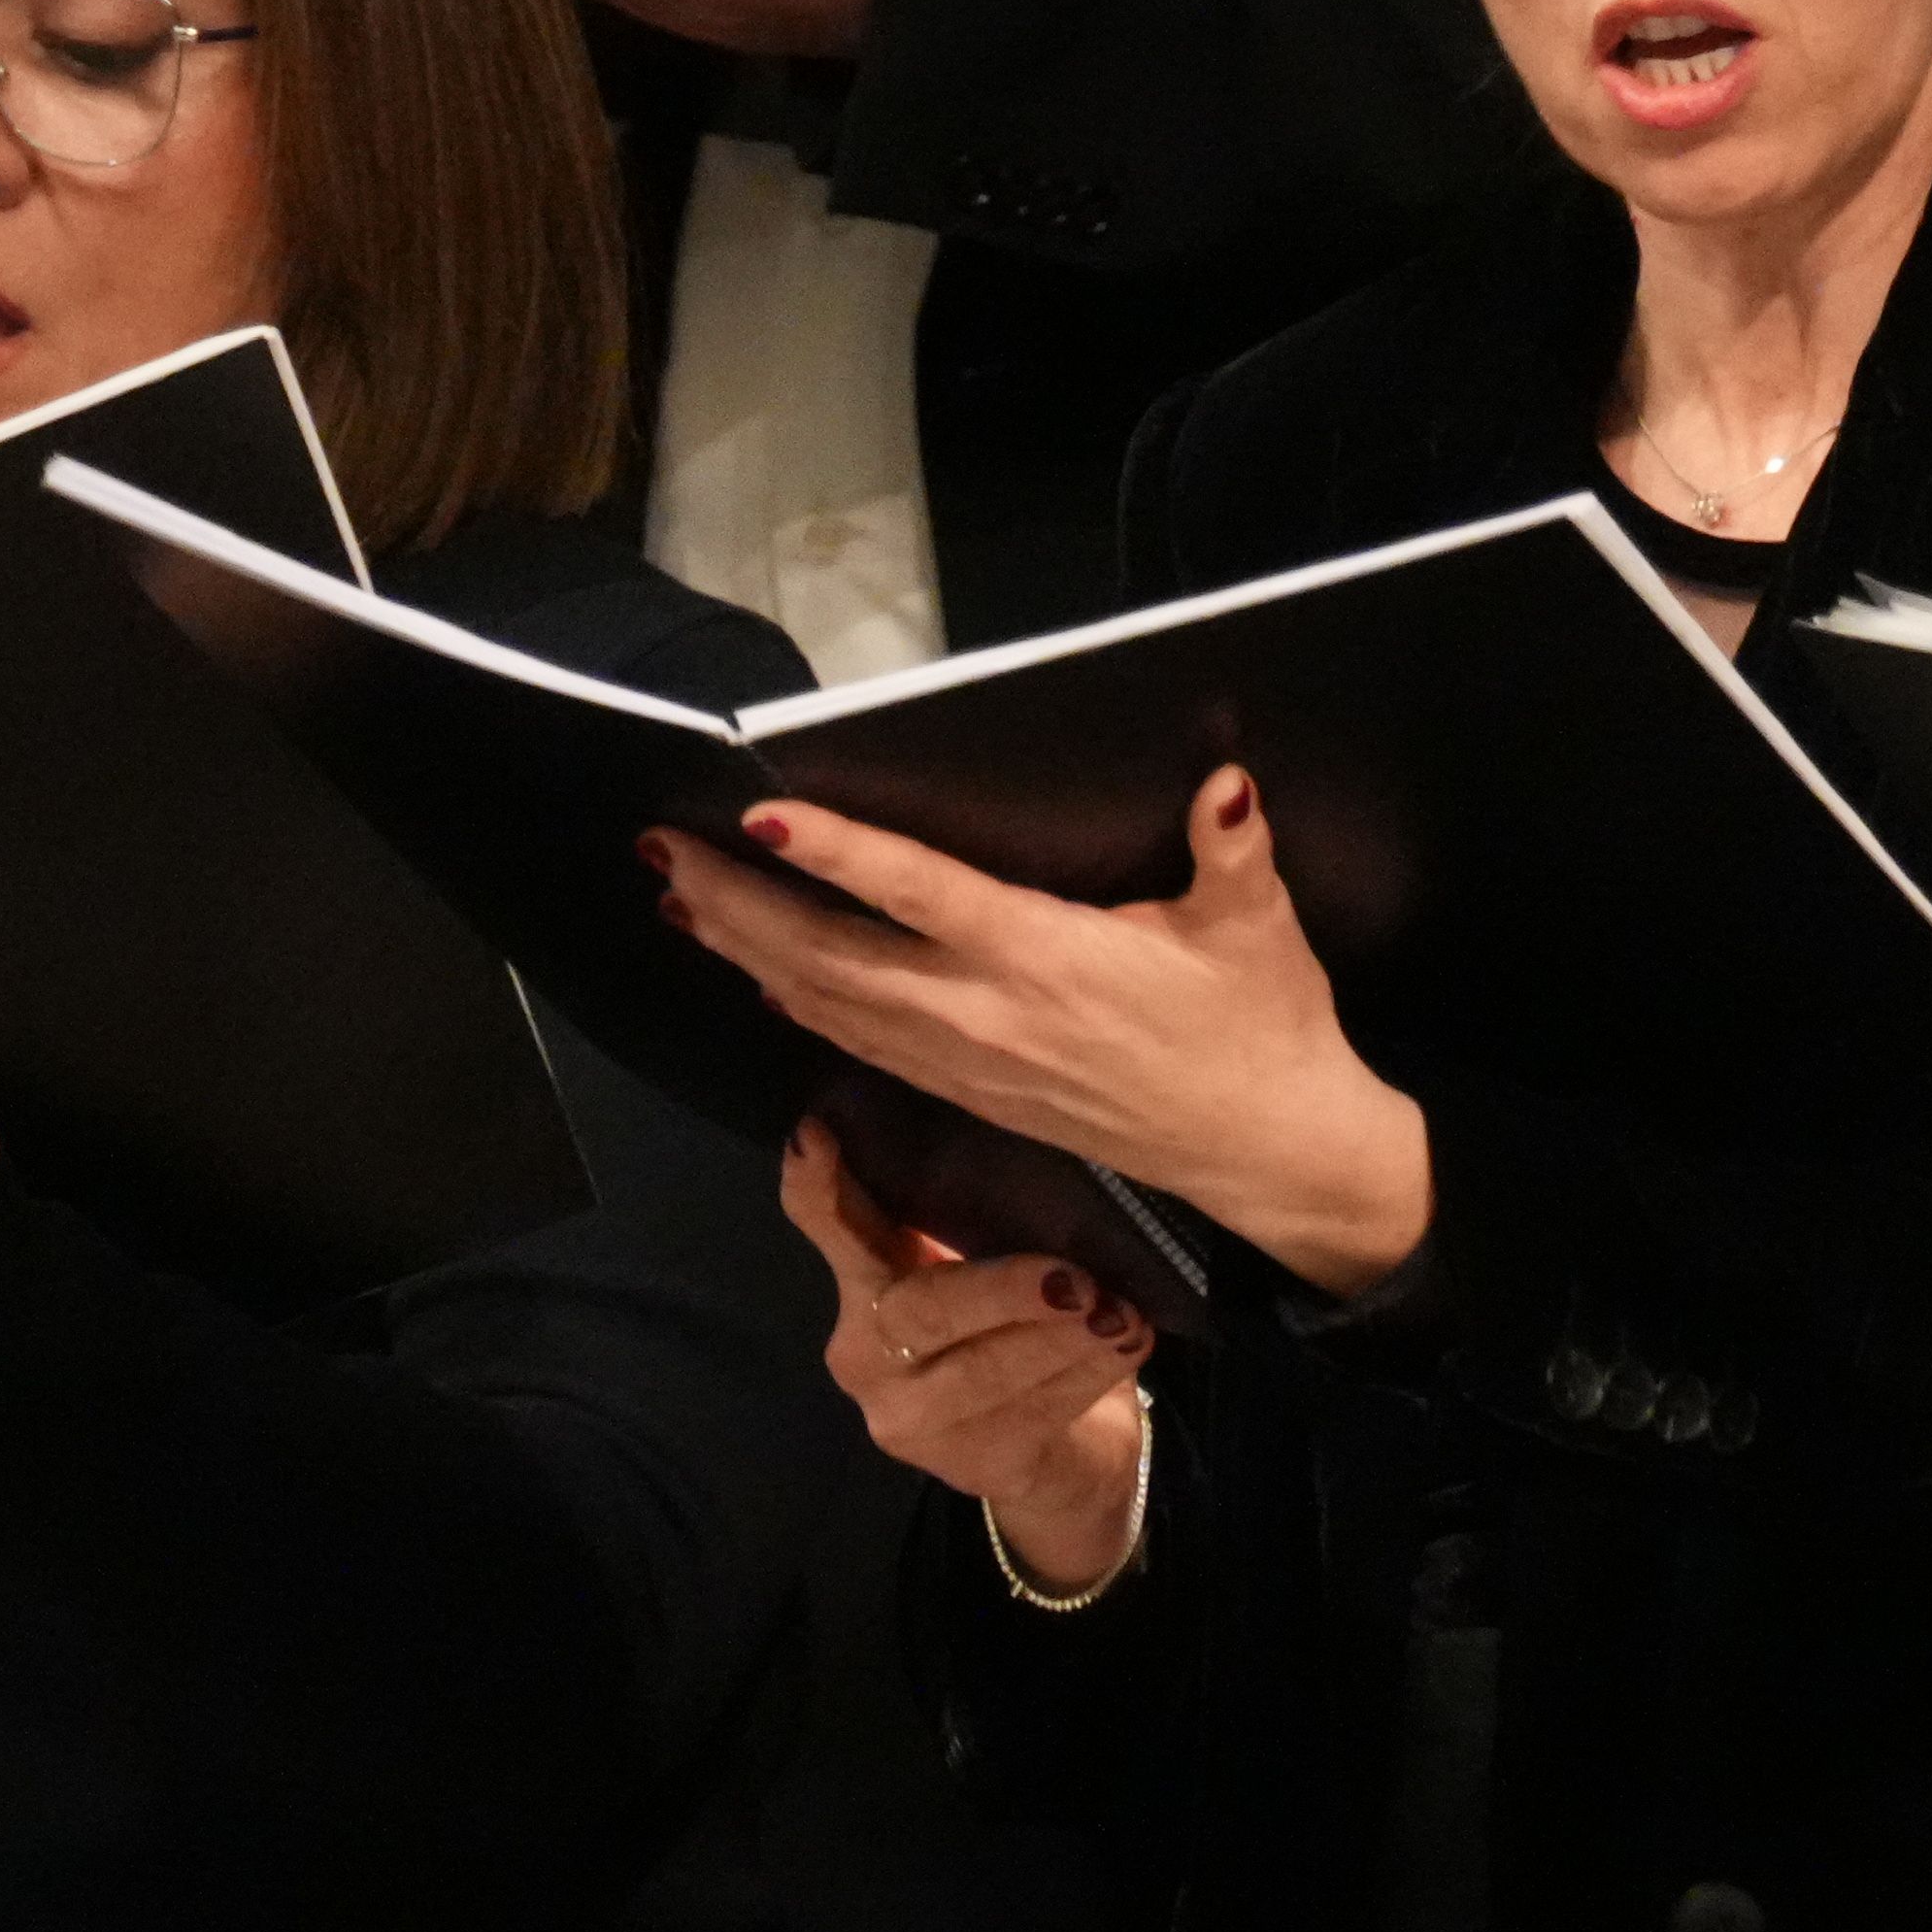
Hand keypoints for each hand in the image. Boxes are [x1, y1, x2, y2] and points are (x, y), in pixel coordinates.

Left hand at [656, 764, 1434, 1295]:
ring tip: (684, 902)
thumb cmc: (1261, 1023)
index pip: (921, 895)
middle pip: (836, 958)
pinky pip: (865, 1045)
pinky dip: (803, 1006)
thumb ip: (1232, 851)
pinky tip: (766, 980)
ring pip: (835, 1004)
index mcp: (1049, 959)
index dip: (837, 855)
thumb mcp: (1257, 927)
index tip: (760, 818)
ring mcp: (973, 1061)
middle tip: (666, 851)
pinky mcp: (975, 1094)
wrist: (1264, 1146)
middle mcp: (989, 1013)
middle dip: (743, 905)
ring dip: (751, 954)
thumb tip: (1226, 785)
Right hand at [783, 1116, 1154, 1590]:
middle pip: (921, 1310)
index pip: (830, 1225)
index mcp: (867, 1278)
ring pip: (987, 1370)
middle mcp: (866, 1350)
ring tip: (1122, 1312)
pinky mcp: (970, 1464)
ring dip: (1066, 1337)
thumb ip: (977, 1210)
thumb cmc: (1021, 1321)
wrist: (1057, 1451)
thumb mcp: (992, 1257)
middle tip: (1074, 1278)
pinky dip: (1092, 1372)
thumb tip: (1027, 1121)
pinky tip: (1129, 1344)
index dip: (818, 1186)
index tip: (812, 1134)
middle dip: (1004, 1290)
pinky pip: (1035, 1412)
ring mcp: (911, 1417)